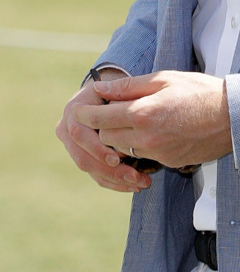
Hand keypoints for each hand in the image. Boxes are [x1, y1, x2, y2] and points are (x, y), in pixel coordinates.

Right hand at [56, 66, 151, 192]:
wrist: (107, 92)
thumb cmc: (118, 88)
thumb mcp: (117, 86)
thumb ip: (116, 92)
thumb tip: (107, 95)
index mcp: (74, 111)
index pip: (80, 134)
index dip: (98, 148)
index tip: (118, 158)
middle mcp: (67, 129)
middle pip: (83, 157)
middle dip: (110, 170)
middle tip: (135, 176)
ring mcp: (73, 146)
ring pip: (90, 169)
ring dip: (115, 180)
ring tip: (140, 183)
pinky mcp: (83, 157)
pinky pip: (95, 174)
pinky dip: (114, 182)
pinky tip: (133, 185)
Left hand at [70, 70, 232, 170]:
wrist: (234, 117)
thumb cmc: (201, 92)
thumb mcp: (165, 79)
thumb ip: (129, 85)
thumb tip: (102, 88)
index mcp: (142, 113)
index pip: (100, 118)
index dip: (86, 114)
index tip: (79, 109)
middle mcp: (146, 138)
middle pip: (106, 138)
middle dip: (103, 125)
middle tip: (107, 111)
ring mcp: (158, 154)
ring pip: (122, 150)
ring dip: (120, 137)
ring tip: (130, 121)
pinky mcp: (168, 163)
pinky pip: (143, 156)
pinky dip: (140, 145)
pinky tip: (153, 130)